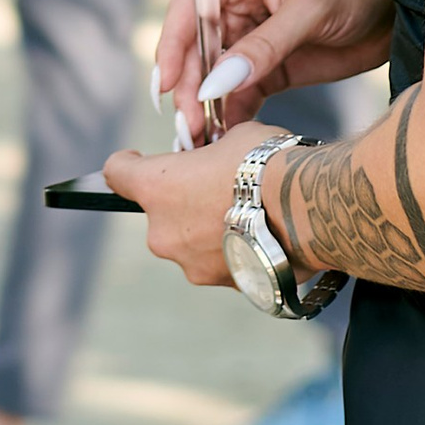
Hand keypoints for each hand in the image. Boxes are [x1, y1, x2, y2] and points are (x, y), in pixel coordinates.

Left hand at [104, 122, 291, 284]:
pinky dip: (236, 250)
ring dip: (210, 230)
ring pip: (191, 243)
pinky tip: (266, 234)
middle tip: (218, 186)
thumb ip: (212, 154)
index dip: (127, 163)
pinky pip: (222, 262)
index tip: (136, 159)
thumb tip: (219, 161)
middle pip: (160, 213)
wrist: (308, 209)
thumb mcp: (234, 138)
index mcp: (156, 187)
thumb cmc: (268, 163)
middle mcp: (163, 233)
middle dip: (183, 201)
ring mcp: (192, 266)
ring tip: (251, 212)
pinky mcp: (225, 285)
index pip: (116, 173)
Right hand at [150, 0, 393, 131]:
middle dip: (188, 88)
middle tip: (188, 127)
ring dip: (205, 108)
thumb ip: (262, 48)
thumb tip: (215, 84)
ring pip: (213, 76)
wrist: (397, 8)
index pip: (188, 10)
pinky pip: (239, 93)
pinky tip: (224, 140)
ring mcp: (250, 38)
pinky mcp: (268, 67)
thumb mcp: (308, 12)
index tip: (166, 87)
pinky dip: (230, 116)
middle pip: (194, 50)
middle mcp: (234, 4)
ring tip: (199, 142)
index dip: (171, 48)